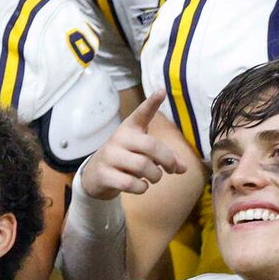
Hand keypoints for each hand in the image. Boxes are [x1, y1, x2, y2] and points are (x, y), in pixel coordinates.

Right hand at [76, 93, 196, 201]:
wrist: (94, 175)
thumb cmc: (125, 160)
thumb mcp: (143, 154)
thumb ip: (165, 159)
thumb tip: (183, 169)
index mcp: (130, 128)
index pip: (141, 113)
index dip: (151, 103)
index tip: (162, 92)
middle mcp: (119, 138)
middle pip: (151, 146)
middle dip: (168, 160)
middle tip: (172, 169)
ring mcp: (109, 156)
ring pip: (143, 166)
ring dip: (155, 176)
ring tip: (153, 178)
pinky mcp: (103, 174)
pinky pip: (130, 183)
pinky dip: (141, 188)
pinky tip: (140, 186)